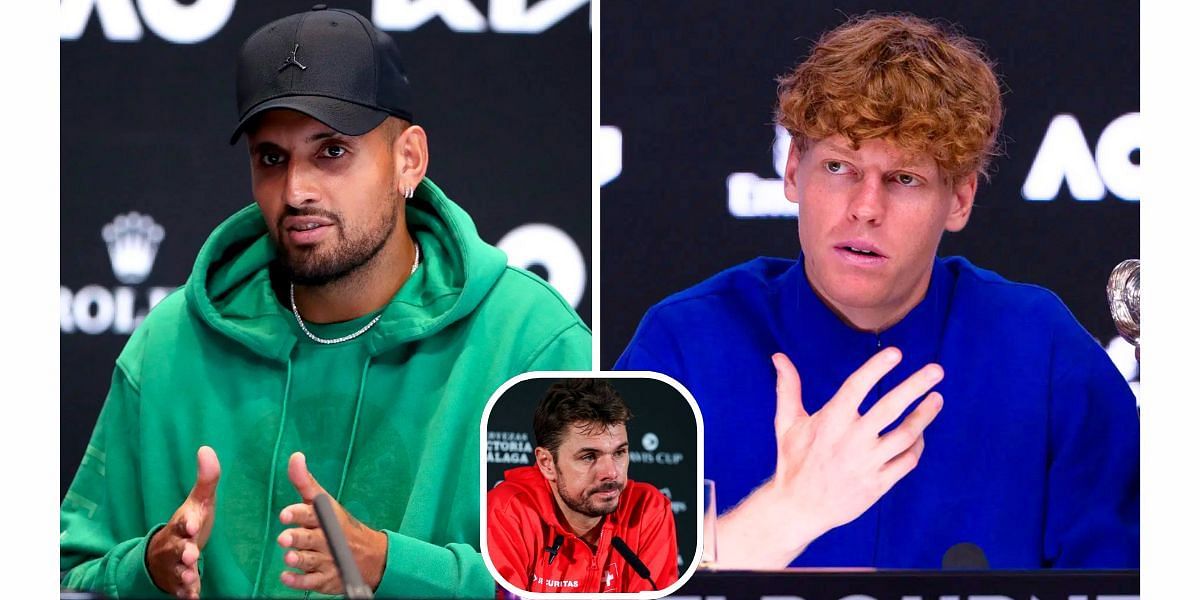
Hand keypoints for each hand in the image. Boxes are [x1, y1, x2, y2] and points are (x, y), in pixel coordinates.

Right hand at [147, 446, 220, 598]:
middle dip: (182, 550)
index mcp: (182, 523)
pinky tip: (193, 595)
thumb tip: (206, 449)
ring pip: (176, 570)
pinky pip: (181, 588)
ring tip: (190, 574)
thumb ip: (207, 480)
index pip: (181, 521)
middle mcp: (175, 544)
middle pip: (176, 548)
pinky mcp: (178, 581)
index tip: (192, 523)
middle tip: (190, 553)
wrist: (166, 553)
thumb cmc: (189, 524)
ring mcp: (175, 564)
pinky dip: (186, 591)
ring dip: (183, 572)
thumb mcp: (199, 503)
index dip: (186, 522)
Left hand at [277, 452, 387, 593]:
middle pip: (310, 538)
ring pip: (311, 560)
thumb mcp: (324, 503)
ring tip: (288, 557)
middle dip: (298, 538)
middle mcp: (325, 539)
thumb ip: (305, 482)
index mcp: (325, 519)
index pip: (311, 513)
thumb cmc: (339, 525)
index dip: (298, 514)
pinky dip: (299, 581)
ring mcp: (326, 560)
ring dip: (299, 559)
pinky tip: (287, 578)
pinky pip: (311, 583)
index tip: (285, 514)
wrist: (370, 556)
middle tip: (284, 538)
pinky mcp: (325, 579)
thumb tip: (295, 456)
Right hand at [717, 348, 943, 567]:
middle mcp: (851, 441)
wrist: (799, 508)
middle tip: (936, 370)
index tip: (897, 353)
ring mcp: (868, 463)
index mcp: (830, 422)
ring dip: (925, 415)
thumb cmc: (793, 461)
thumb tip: (779, 358)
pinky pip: (907, 461)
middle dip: (915, 386)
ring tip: (937, 398)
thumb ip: (788, 388)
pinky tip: (921, 433)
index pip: (857, 387)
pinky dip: (917, 445)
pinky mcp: (879, 484)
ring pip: (906, 435)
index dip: (877, 369)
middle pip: (891, 408)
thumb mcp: (787, 423)